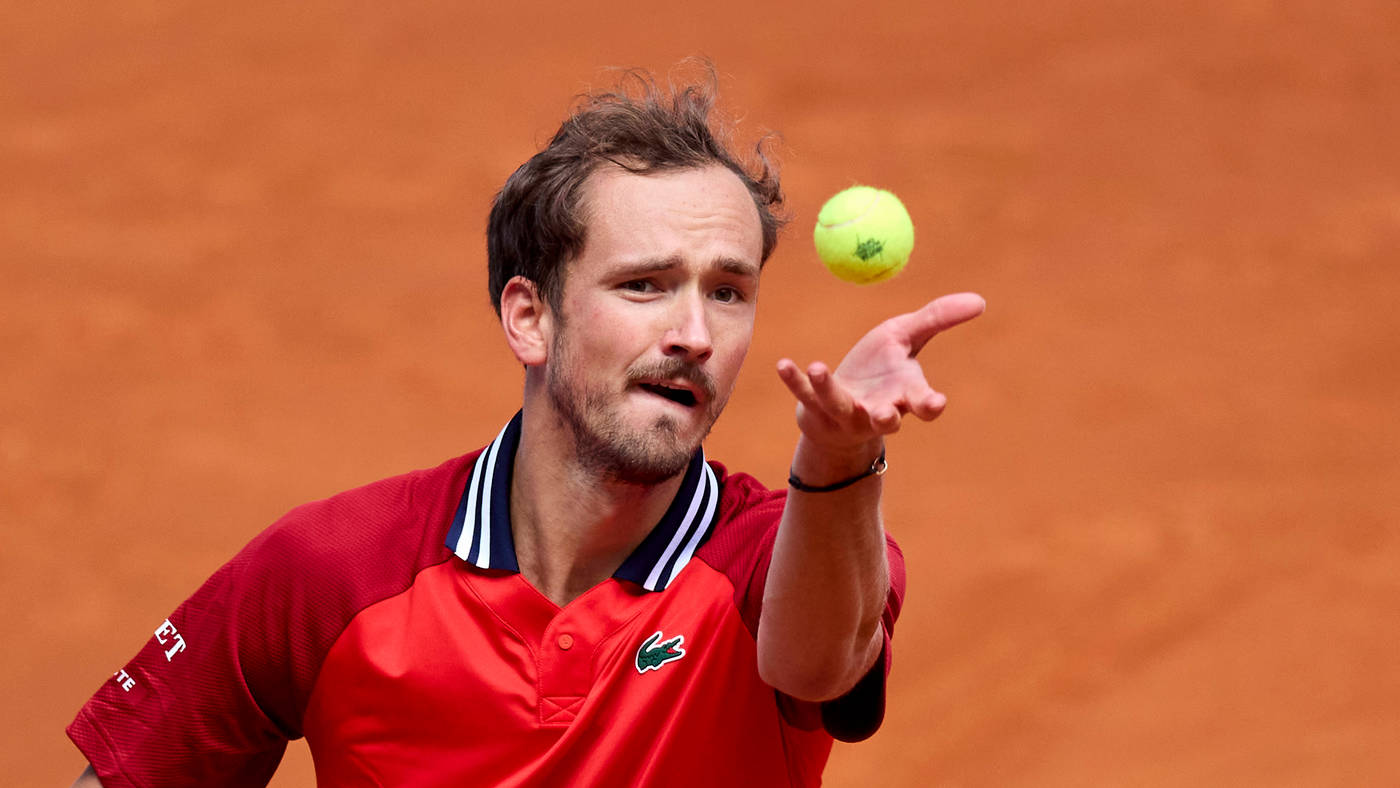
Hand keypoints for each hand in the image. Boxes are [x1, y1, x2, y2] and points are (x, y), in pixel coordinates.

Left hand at [776, 292, 985, 453]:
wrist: (840, 410)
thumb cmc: (880, 372)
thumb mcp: (908, 340)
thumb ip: (938, 320)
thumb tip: (980, 300)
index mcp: (904, 397)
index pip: (923, 405)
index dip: (930, 406)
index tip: (937, 403)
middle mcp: (877, 411)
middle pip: (886, 419)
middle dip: (887, 417)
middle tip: (887, 414)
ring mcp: (844, 413)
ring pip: (838, 404)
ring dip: (828, 388)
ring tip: (818, 368)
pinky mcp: (815, 408)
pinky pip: (803, 395)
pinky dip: (794, 380)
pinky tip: (783, 364)